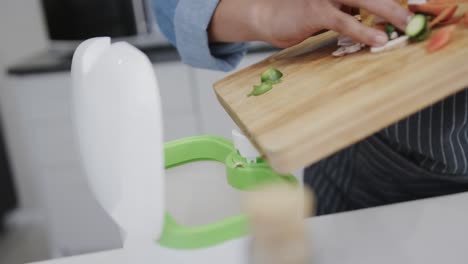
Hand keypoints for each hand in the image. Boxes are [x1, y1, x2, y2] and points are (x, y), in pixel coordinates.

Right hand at [209, 0, 412, 47]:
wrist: (264, 14)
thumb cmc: (294, 14)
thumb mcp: (325, 10)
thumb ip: (345, 11)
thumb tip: (366, 19)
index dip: (389, 1)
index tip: (412, 8)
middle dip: (395, 3)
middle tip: (417, 13)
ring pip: (364, 1)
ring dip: (388, 12)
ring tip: (406, 25)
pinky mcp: (316, 11)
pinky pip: (345, 21)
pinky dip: (363, 31)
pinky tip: (377, 40)